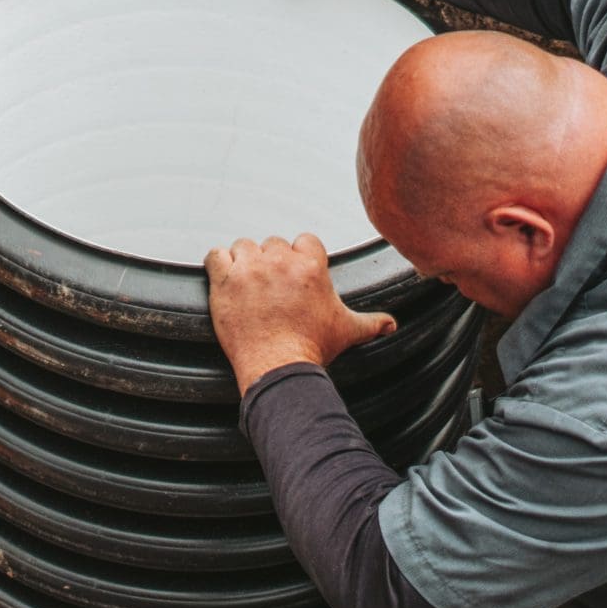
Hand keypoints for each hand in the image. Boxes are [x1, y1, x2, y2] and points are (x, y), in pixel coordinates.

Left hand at [204, 234, 396, 392]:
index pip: (303, 241)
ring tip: (246, 284)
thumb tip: (392, 325)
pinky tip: (224, 279)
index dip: (297, 258)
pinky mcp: (225, 281)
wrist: (279, 366)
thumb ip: (372, 323)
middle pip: (272, 244)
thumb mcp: (348, 331)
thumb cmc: (312, 347)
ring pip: (243, 247)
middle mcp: (280, 261)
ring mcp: (250, 270)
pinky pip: (215, 256)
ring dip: (243, 261)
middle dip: (270, 262)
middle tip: (269, 288)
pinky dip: (217, 264)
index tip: (293, 276)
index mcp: (311, 265)